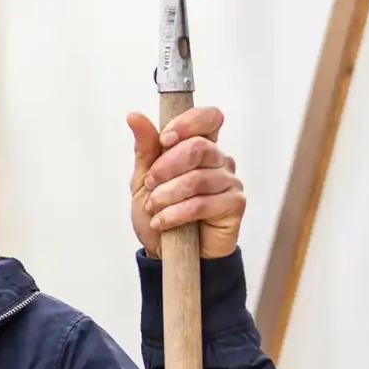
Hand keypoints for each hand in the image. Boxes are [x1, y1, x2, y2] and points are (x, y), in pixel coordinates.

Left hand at [128, 105, 244, 258]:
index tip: (164, 140)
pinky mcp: (234, 204)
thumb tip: (134, 115)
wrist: (165, 252)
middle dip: (166, 168)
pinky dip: (176, 214)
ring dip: (167, 196)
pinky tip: (164, 223)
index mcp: (200, 146)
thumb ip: (145, 148)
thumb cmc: (159, 212)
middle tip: (151, 185)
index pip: (209, 117)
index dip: (187, 123)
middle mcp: (219, 160)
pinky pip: (203, 203)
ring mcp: (230, 181)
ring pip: (197, 178)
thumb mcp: (144, 180)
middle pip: (199, 147)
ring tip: (154, 209)